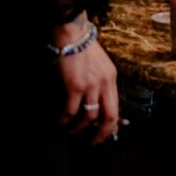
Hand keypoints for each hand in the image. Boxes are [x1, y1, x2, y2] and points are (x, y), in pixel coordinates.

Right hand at [55, 17, 119, 144]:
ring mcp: (91, 85)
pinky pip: (70, 110)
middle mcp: (105, 83)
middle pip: (109, 117)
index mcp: (112, 77)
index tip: (104, 134)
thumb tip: (95, 103)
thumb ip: (100, 81)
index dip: (111, 125)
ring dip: (78, 128)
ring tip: (69, 131)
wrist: (72, 32)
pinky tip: (59, 122)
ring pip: (88, 116)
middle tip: (92, 142)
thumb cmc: (82, 47)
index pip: (116, 107)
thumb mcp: (99, 64)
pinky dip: (64, 119)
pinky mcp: (75, 85)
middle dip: (101, 134)